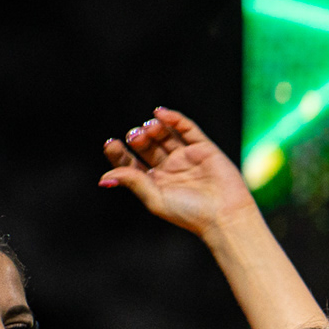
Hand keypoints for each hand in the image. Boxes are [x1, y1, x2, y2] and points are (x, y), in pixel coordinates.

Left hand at [99, 107, 257, 237]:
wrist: (224, 214)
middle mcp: (169, 168)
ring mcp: (187, 156)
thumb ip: (133, 182)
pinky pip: (187, 129)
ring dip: (154, 127)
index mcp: (155, 182)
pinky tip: (160, 114)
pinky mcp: (204, 148)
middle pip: (147, 145)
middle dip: (138, 138)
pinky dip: (174, 119)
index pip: (131, 162)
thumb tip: (105, 176)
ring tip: (149, 128)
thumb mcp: (155, 199)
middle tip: (136, 136)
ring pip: (165, 135)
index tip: (111, 144)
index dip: (119, 153)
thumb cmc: (190, 213)